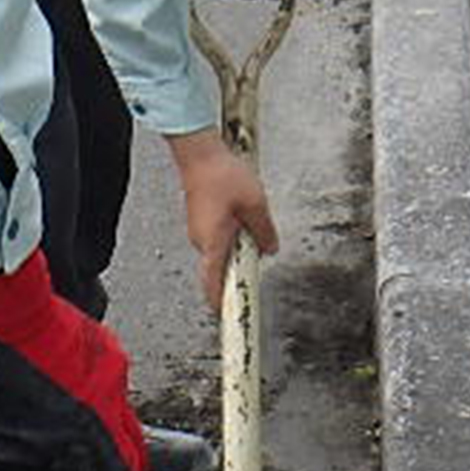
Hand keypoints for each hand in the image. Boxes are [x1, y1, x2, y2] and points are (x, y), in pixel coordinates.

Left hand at [0, 249, 145, 470]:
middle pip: (132, 437)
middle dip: (134, 463)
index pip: (120, 464)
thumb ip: (15, 455)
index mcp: (89, 417)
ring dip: (114, 426)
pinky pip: (107, 378)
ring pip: (118, 405)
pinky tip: (85, 400)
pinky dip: (100, 396)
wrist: (6, 304)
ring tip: (109, 444)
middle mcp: (107, 392)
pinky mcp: (99, 342)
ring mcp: (107, 364)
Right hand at [168, 130, 276, 309]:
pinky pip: (219, 236)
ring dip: (240, 245)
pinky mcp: (201, 219)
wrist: (199, 153)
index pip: (214, 285)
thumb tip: (270, 248)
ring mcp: (199, 230)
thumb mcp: (255, 205)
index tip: (230, 318)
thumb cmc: (221, 175)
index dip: (221, 304)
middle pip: (223, 268)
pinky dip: (233, 233)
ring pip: (223, 250)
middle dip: (243, 265)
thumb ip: (264, 231)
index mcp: (213, 243)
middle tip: (260, 251)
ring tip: (253, 221)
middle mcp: (201, 241)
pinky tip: (244, 213)